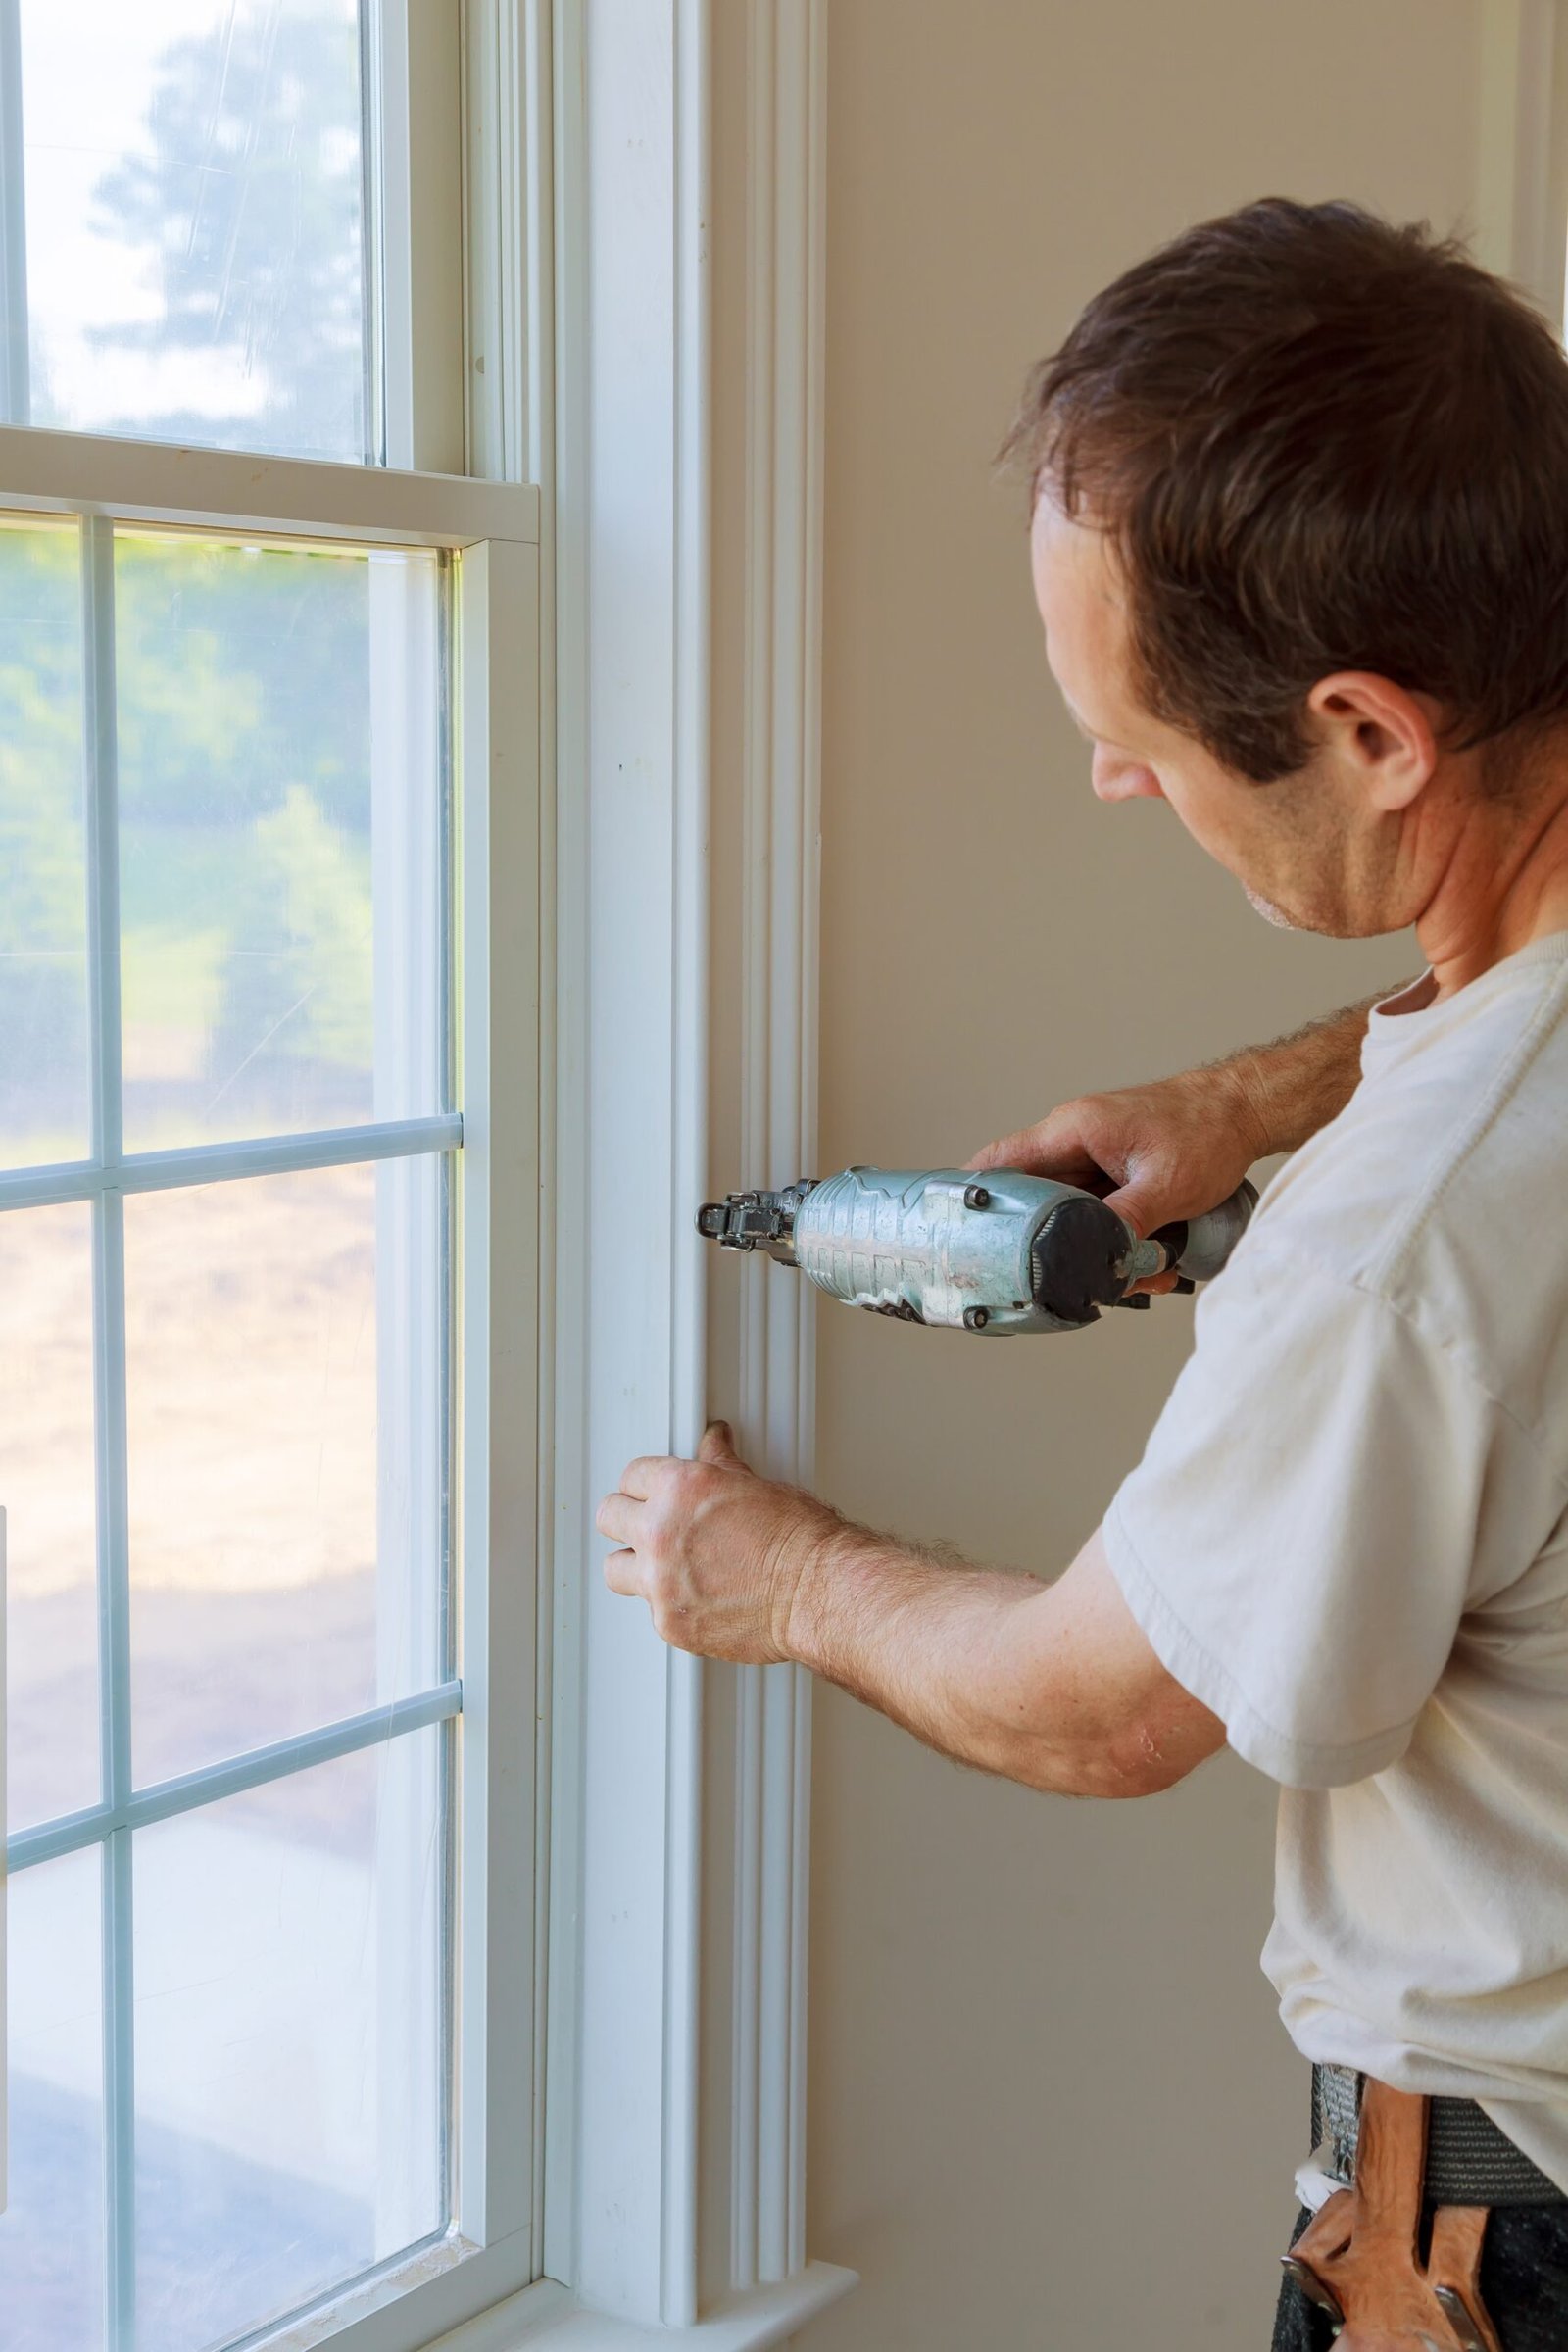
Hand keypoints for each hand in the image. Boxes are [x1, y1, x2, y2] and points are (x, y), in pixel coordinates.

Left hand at [596, 1422, 836, 1662]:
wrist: (816, 1591)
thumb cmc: (797, 1539)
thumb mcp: (755, 1485)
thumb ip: (720, 1467)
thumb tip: (714, 1444)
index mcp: (678, 1488)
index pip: (631, 1475)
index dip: (646, 1483)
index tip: (653, 1491)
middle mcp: (660, 1531)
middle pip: (608, 1516)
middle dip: (627, 1518)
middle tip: (647, 1524)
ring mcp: (659, 1581)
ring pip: (614, 1568)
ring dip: (633, 1565)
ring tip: (659, 1567)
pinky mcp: (669, 1622)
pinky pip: (650, 1609)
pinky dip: (669, 1605)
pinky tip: (695, 1598)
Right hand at [965, 1065, 1265, 1282]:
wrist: (1247, 1108)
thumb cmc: (1209, 1129)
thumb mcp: (1165, 1188)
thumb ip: (1123, 1226)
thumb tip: (1095, 1264)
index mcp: (1073, 1130)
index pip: (1001, 1162)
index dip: (974, 1197)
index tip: (957, 1232)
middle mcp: (1076, 1138)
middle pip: (1034, 1196)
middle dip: (1045, 1239)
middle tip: (1053, 1275)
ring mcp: (1096, 1153)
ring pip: (1070, 1209)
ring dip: (1088, 1242)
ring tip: (1129, 1272)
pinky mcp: (1116, 1167)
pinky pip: (1099, 1207)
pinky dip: (1113, 1233)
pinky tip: (1145, 1255)